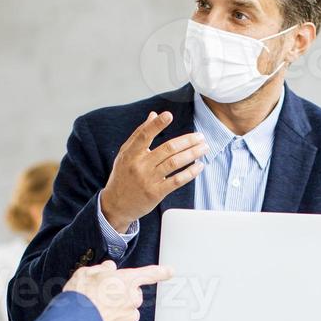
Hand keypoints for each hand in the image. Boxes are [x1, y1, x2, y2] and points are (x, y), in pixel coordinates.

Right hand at [64, 261, 170, 320]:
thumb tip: (109, 268)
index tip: (170, 271)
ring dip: (117, 312)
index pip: (148, 274)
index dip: (160, 272)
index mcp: (125, 280)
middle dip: (121, 296)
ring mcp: (129, 317)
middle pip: (133, 296)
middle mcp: (131, 299)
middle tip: (102, 298)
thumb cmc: (79, 297)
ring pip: (128, 313)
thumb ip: (102, 269)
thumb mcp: (86, 273)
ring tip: (97, 312)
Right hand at [100, 111, 208, 232]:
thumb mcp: (125, 154)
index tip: (168, 115)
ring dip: (192, 154)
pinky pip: (176, 181)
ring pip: (174, 163)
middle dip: (187, 141)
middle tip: (200, 136)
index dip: (156, 125)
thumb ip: (139, 134)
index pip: (144, 135)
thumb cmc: (122, 177)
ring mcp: (148, 180)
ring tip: (204, 148)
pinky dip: (190, 172)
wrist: (115, 205)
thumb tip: (153, 115)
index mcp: (130, 154)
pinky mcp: (155, 193)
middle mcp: (139, 165)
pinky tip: (199, 166)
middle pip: (167, 149)